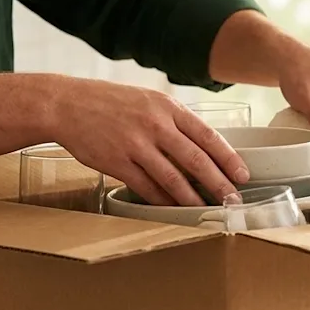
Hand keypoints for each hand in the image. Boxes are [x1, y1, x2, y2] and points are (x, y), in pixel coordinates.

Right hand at [46, 76, 247, 205]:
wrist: (66, 104)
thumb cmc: (111, 102)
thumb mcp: (149, 100)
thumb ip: (174, 120)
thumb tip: (203, 146)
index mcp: (167, 107)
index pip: (208, 136)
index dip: (229, 159)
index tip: (242, 175)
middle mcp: (155, 125)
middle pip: (196, 160)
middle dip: (219, 184)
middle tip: (233, 200)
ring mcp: (135, 145)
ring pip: (173, 179)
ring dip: (193, 199)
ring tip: (208, 210)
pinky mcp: (117, 163)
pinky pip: (147, 188)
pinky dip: (164, 201)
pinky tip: (175, 209)